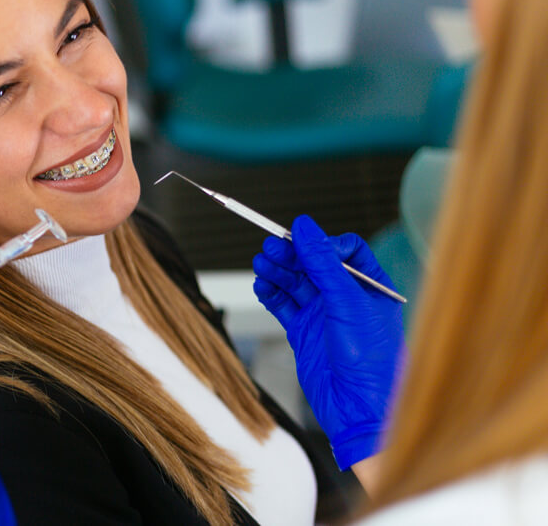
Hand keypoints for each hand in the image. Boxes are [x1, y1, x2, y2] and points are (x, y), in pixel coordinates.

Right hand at [252, 216, 404, 469]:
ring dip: (277, 271)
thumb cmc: (370, 358)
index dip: (322, 244)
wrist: (357, 406)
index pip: (344, 250)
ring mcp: (322, 315)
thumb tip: (304, 226)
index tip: (302, 242)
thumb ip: (323, 263)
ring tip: (261, 265)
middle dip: (291, 255)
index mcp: (369, 286)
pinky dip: (270, 294)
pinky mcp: (303, 332)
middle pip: (313, 264)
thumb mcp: (346, 301)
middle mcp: (346, 298)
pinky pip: (283, 305)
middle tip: (270, 249)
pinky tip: (262, 286)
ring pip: (294, 282)